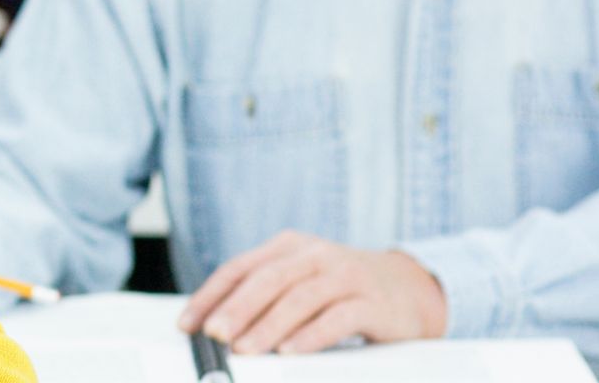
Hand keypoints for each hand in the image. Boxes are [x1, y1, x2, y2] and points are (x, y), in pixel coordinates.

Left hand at [178, 231, 446, 354]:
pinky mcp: (374, 302)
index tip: (188, 325)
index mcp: (289, 246)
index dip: (210, 296)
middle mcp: (316, 255)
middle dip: (236, 309)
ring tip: (246, 349)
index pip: (239, 268)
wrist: (410, 289)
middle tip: (215, 335)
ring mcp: (347, 276)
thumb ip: (264, 297)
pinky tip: (291, 351)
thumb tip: (215, 329)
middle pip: (268, 279)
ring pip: (300, 297)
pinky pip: (338, 317)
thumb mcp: (300, 282)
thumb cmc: (341, 289)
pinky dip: (311, 335)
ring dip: (268, 325)